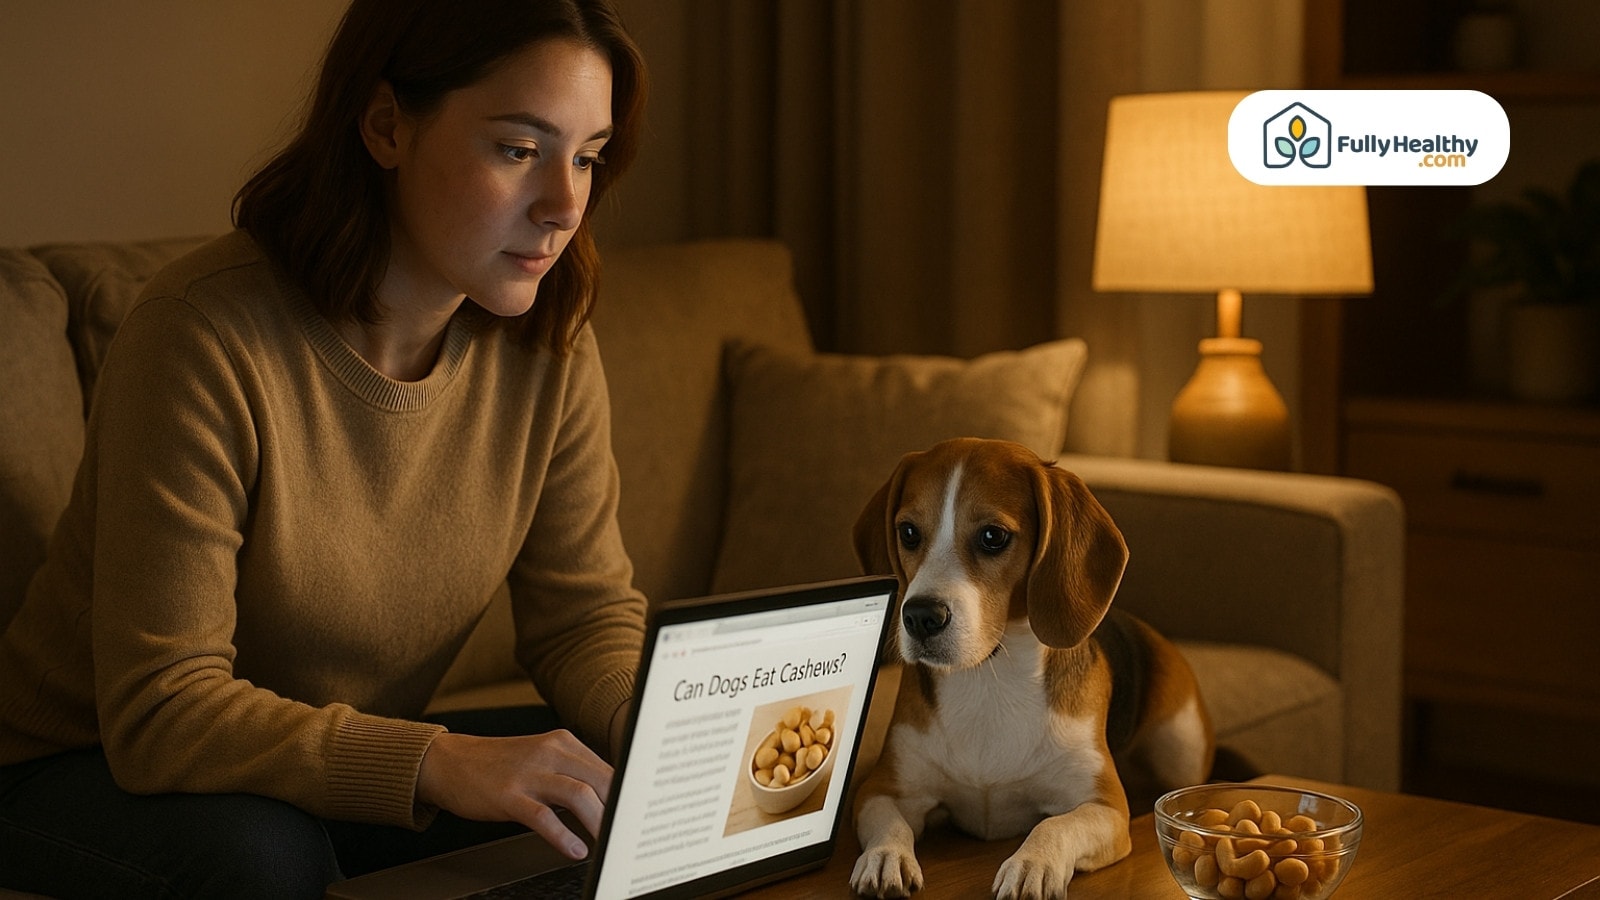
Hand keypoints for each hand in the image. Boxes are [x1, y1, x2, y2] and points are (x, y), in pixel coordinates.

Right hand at [417, 730, 611, 859]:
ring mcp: (529, 773)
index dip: (628, 793)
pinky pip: (543, 817)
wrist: (450, 762)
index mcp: (563, 742)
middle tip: (630, 832)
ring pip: (578, 795)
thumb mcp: (542, 758)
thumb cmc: (500, 765)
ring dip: (599, 822)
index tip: (640, 813)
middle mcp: (550, 752)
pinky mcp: (509, 795)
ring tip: (609, 843)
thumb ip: (574, 772)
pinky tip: (575, 850)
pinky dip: (563, 836)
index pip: (609, 768)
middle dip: (620, 808)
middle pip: (602, 779)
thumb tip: (611, 797)